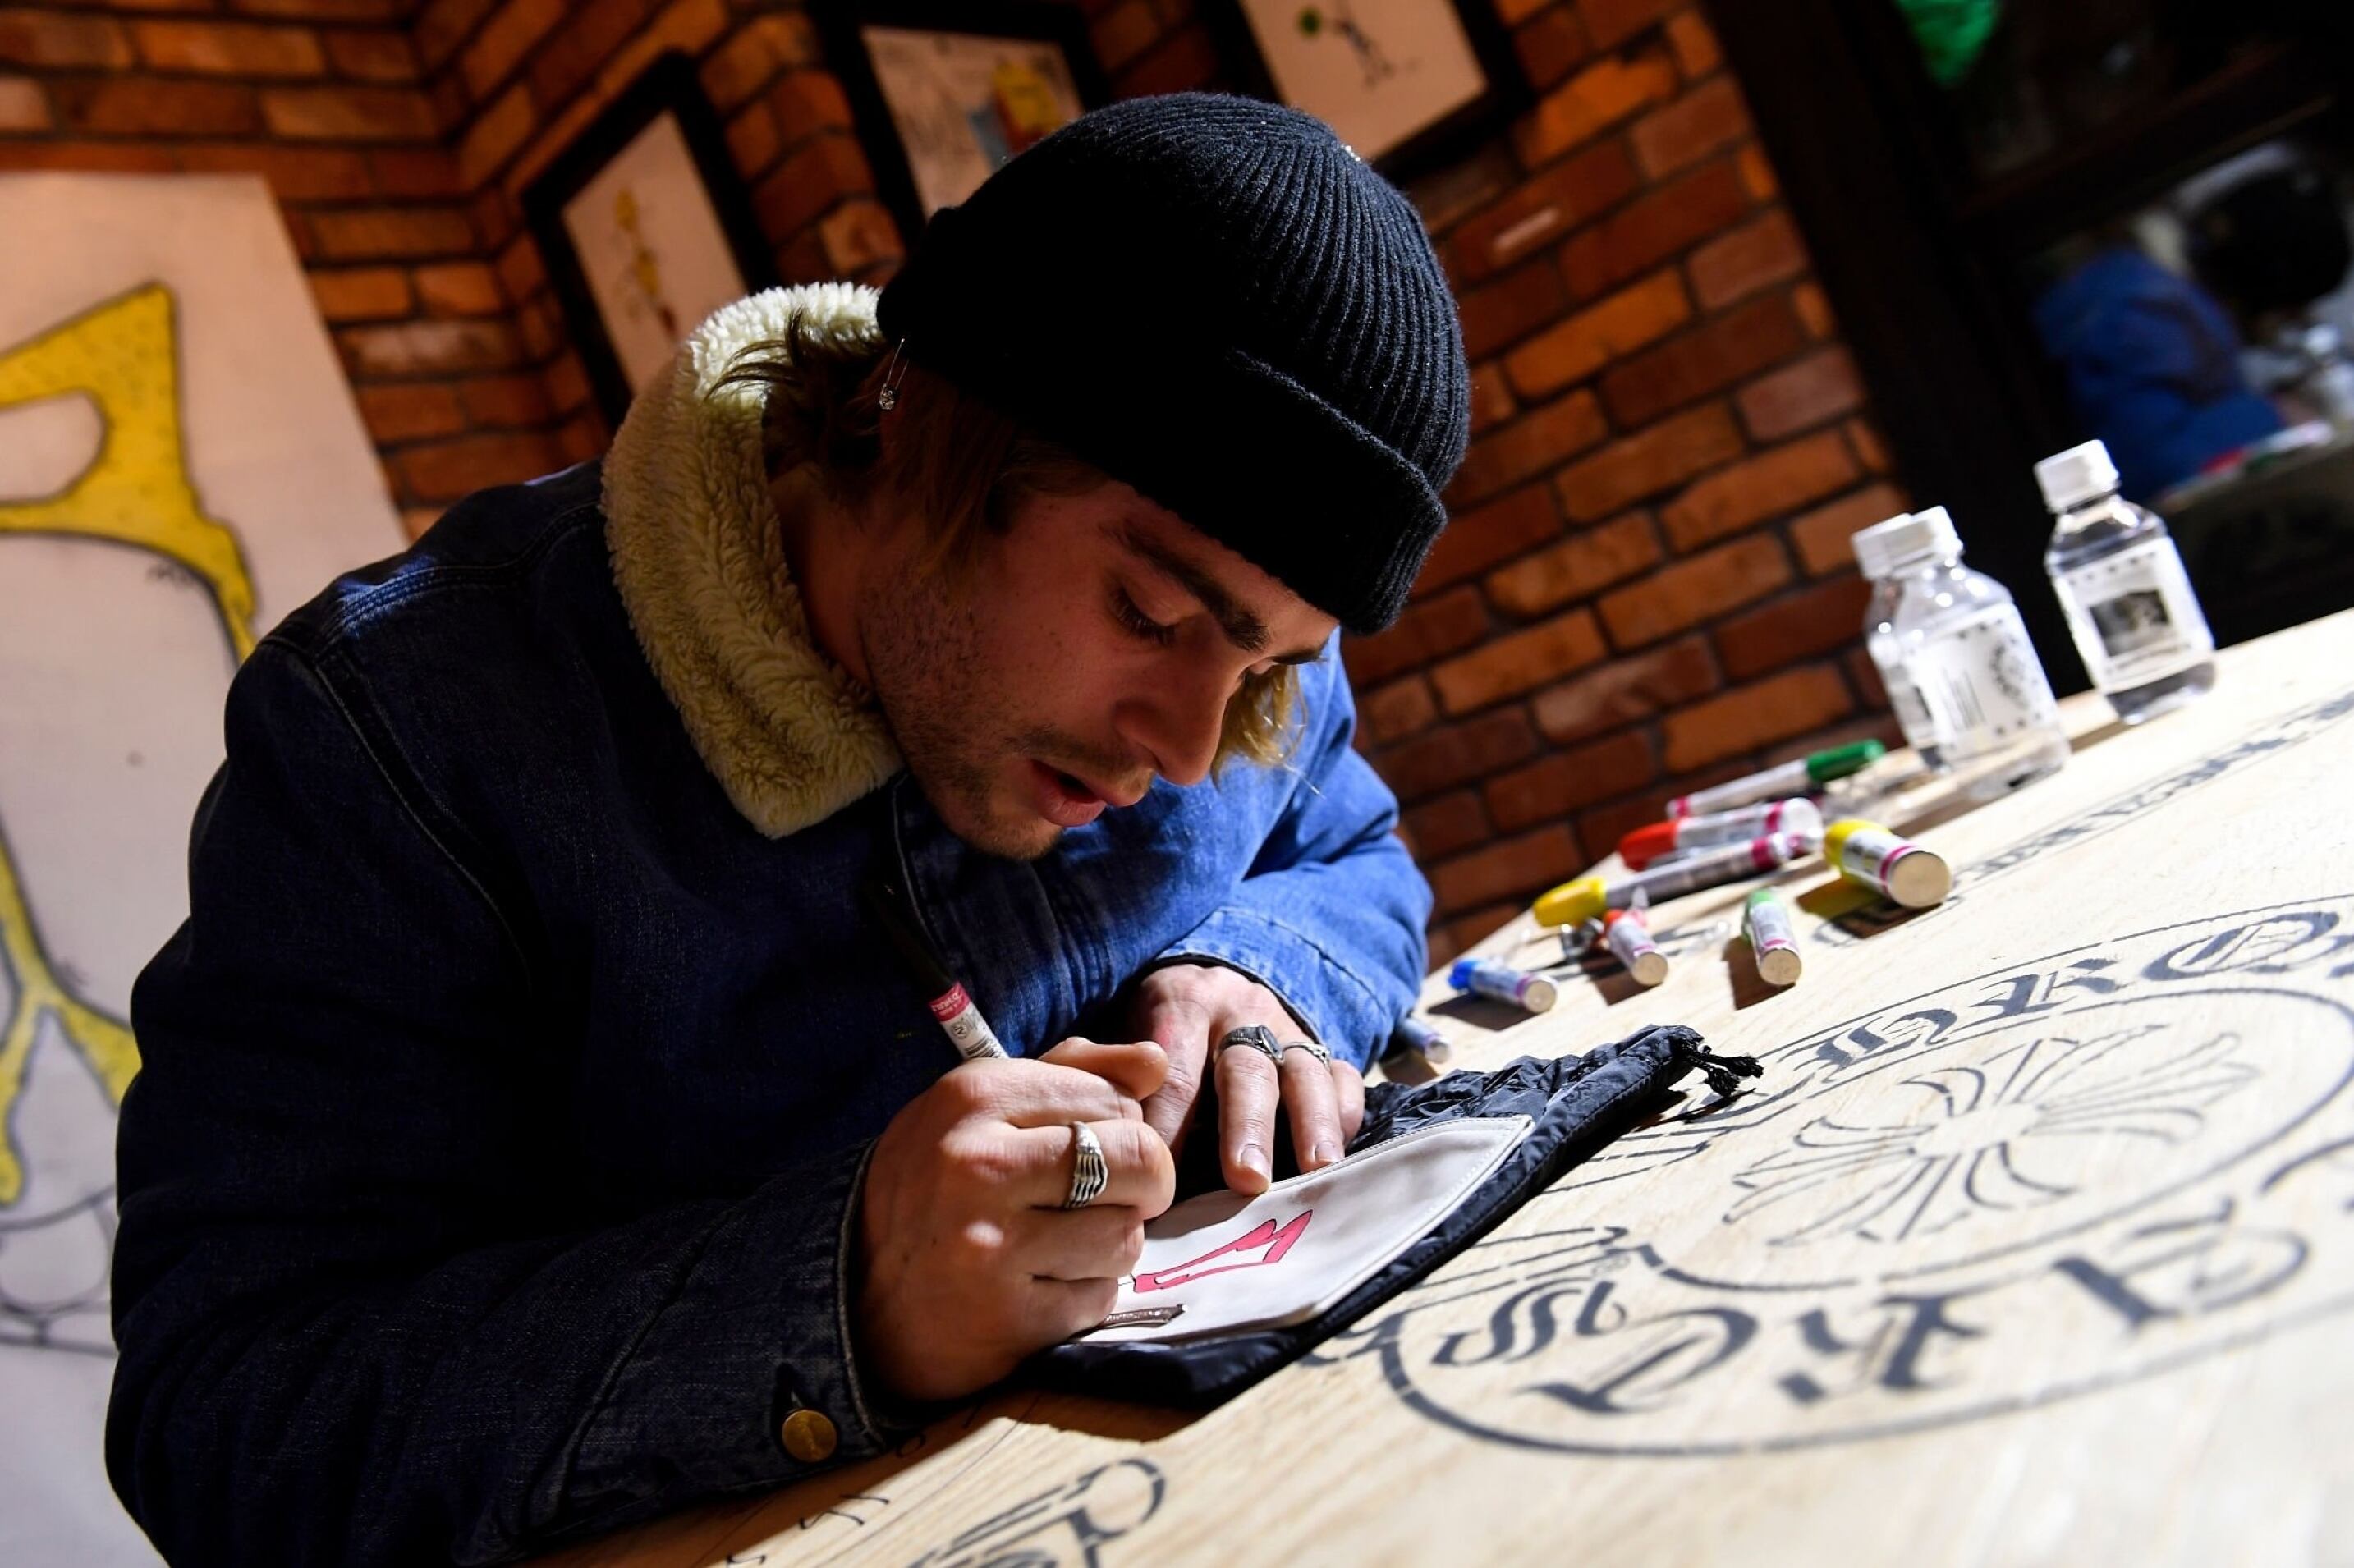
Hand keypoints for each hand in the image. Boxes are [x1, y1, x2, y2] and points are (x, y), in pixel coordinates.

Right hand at [854, 1038, 1174, 1403]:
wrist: (853, 1299)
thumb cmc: (934, 1190)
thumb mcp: (983, 1110)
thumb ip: (1073, 1074)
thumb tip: (1156, 1062)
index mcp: (974, 1098)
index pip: (1114, 1100)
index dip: (1119, 1130)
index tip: (1088, 1151)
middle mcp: (979, 1166)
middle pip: (1141, 1159)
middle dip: (1143, 1184)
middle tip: (1109, 1199)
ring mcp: (992, 1248)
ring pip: (1126, 1235)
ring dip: (1110, 1246)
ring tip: (1061, 1246)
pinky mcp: (1007, 1319)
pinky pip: (1100, 1298)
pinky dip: (1084, 1297)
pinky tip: (1040, 1288)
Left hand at [1127, 963, 1364, 1195]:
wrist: (1209, 981)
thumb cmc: (1159, 1033)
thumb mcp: (1132, 1039)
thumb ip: (1127, 1088)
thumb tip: (1121, 1168)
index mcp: (1184, 1005)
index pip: (1176, 1072)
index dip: (1168, 1125)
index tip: (1160, 1178)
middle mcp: (1242, 1014)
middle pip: (1247, 1072)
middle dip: (1247, 1128)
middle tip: (1246, 1179)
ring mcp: (1289, 1031)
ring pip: (1305, 1075)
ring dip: (1312, 1126)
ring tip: (1316, 1171)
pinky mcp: (1322, 1050)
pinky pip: (1343, 1078)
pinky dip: (1344, 1116)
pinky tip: (1340, 1157)